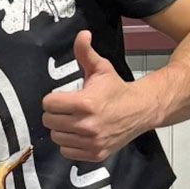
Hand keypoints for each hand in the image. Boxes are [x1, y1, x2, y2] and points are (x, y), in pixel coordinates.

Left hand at [41, 31, 146, 161]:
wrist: (141, 110)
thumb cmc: (116, 89)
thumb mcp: (101, 68)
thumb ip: (85, 52)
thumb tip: (82, 34)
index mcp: (85, 103)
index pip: (48, 104)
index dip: (53, 99)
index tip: (62, 97)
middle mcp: (87, 125)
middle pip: (49, 121)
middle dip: (55, 113)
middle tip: (66, 109)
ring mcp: (92, 142)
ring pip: (56, 137)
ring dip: (61, 129)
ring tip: (73, 121)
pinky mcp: (95, 154)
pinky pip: (67, 152)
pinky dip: (69, 144)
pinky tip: (78, 134)